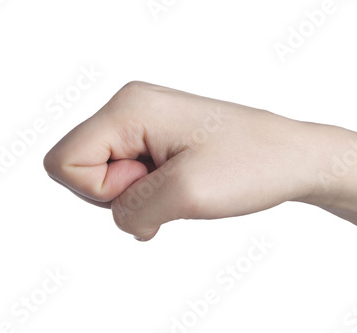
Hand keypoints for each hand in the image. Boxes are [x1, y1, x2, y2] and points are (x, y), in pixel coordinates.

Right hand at [43, 81, 321, 239]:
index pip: (64, 161)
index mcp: (129, 108)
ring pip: (103, 176)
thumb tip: (123, 217)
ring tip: (180, 187)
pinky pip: (126, 175)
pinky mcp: (156, 139)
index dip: (100, 189)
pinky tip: (177, 192)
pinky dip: (147, 195)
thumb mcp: (185, 194)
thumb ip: (130, 210)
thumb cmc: (253, 165)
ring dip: (138, 196)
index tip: (150, 183)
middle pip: (80, 168)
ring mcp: (143, 122)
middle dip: (119, 193)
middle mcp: (130, 108)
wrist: (292, 159)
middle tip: (169, 185)